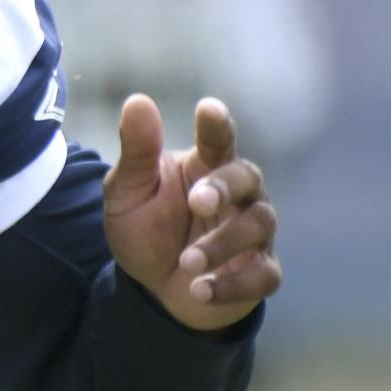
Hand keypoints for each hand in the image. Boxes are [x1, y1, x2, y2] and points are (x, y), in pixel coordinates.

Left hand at [102, 95, 282, 331]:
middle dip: (225, 187)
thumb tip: (137, 101)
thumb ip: (136, 152)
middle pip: (249, 176)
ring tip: (187, 262)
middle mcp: (238, 195)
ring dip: (223, 243)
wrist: (152, 289)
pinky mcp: (259, 272)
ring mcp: (253, 234)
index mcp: (206, 167)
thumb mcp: (128, 193)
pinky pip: (263, 275)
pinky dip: (232, 285)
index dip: (217, 124)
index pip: (219, 138)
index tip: (208, 109)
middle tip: (197, 202)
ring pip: (259, 224)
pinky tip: (199, 290)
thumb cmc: (146, 231)